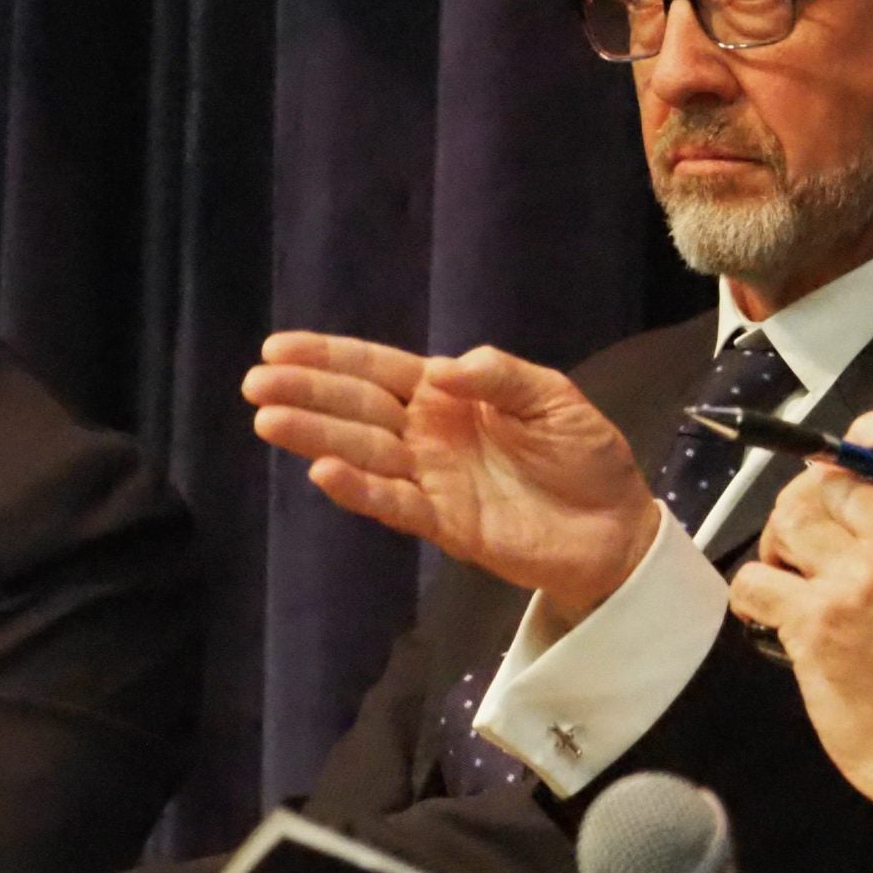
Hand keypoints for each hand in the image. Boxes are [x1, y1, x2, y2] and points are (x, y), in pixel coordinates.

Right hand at [244, 331, 660, 621]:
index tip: (278, 347)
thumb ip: (501, 377)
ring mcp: (433, 479)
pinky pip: (395, 503)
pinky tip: (324, 471)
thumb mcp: (553, 398)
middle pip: (359, 408)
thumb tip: (440, 369)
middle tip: (256, 383)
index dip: (331, 358)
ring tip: (270, 420)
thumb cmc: (584, 455)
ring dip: (318, 436)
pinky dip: (360, 489)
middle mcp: (430, 435)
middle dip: (308, 393)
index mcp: (450, 397)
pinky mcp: (445, 522)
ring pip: (364, 453)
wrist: (616, 524)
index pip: (379, 370)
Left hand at [728, 412, 872, 829]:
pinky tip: (768, 616)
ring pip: (786, 521)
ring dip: (776, 545)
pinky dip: (752, 595)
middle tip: (804, 544)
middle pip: (827, 481)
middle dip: (805, 506)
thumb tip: (872, 509)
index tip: (845, 455)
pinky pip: (754, 581)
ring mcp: (855, 581)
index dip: (866, 432)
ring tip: (787, 576)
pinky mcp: (815, 622)